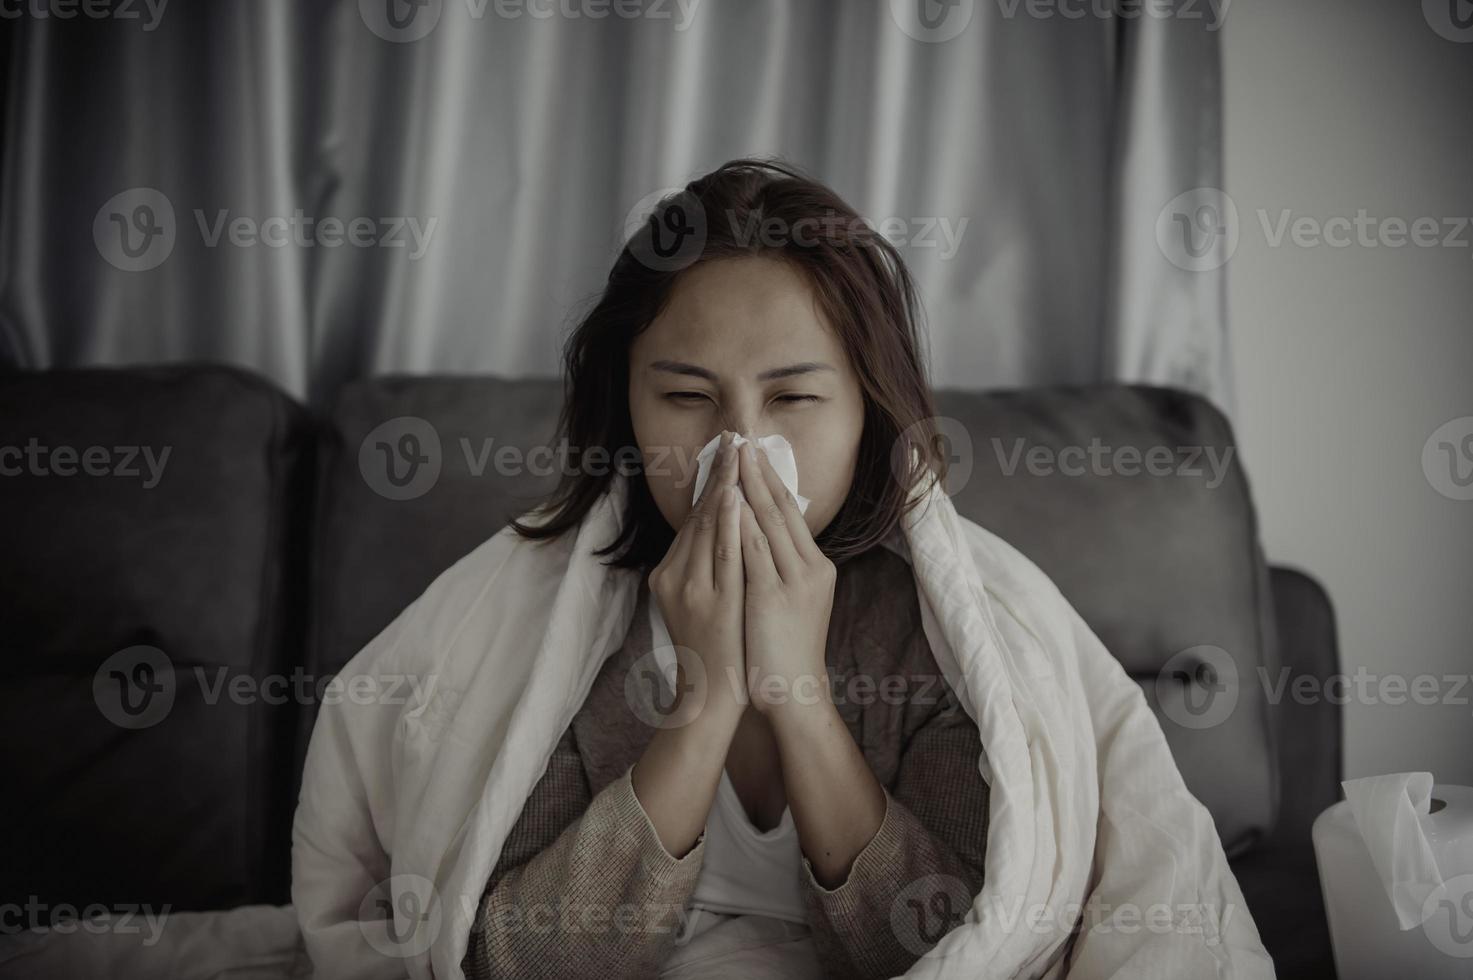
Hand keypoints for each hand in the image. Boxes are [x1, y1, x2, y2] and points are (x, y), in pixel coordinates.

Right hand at [648, 430, 746, 714]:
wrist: (712, 697)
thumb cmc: (713, 650)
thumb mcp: (698, 603)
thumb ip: (704, 568)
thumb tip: (723, 532)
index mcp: (669, 575)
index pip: (693, 519)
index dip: (710, 483)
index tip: (726, 452)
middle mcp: (673, 576)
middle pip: (697, 514)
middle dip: (717, 474)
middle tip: (732, 436)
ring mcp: (691, 588)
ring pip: (707, 526)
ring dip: (723, 485)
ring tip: (736, 452)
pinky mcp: (711, 601)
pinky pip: (721, 553)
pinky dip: (726, 521)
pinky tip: (734, 495)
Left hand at [735, 438, 835, 716]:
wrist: (794, 692)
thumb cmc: (787, 650)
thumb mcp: (794, 601)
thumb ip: (783, 568)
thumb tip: (763, 536)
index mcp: (816, 567)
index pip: (791, 513)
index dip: (771, 480)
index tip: (754, 452)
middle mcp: (811, 568)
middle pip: (782, 509)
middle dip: (760, 472)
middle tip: (743, 439)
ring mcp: (794, 582)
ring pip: (769, 523)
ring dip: (750, 487)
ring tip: (736, 458)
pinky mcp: (772, 598)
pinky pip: (755, 551)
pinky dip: (743, 523)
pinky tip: (730, 502)